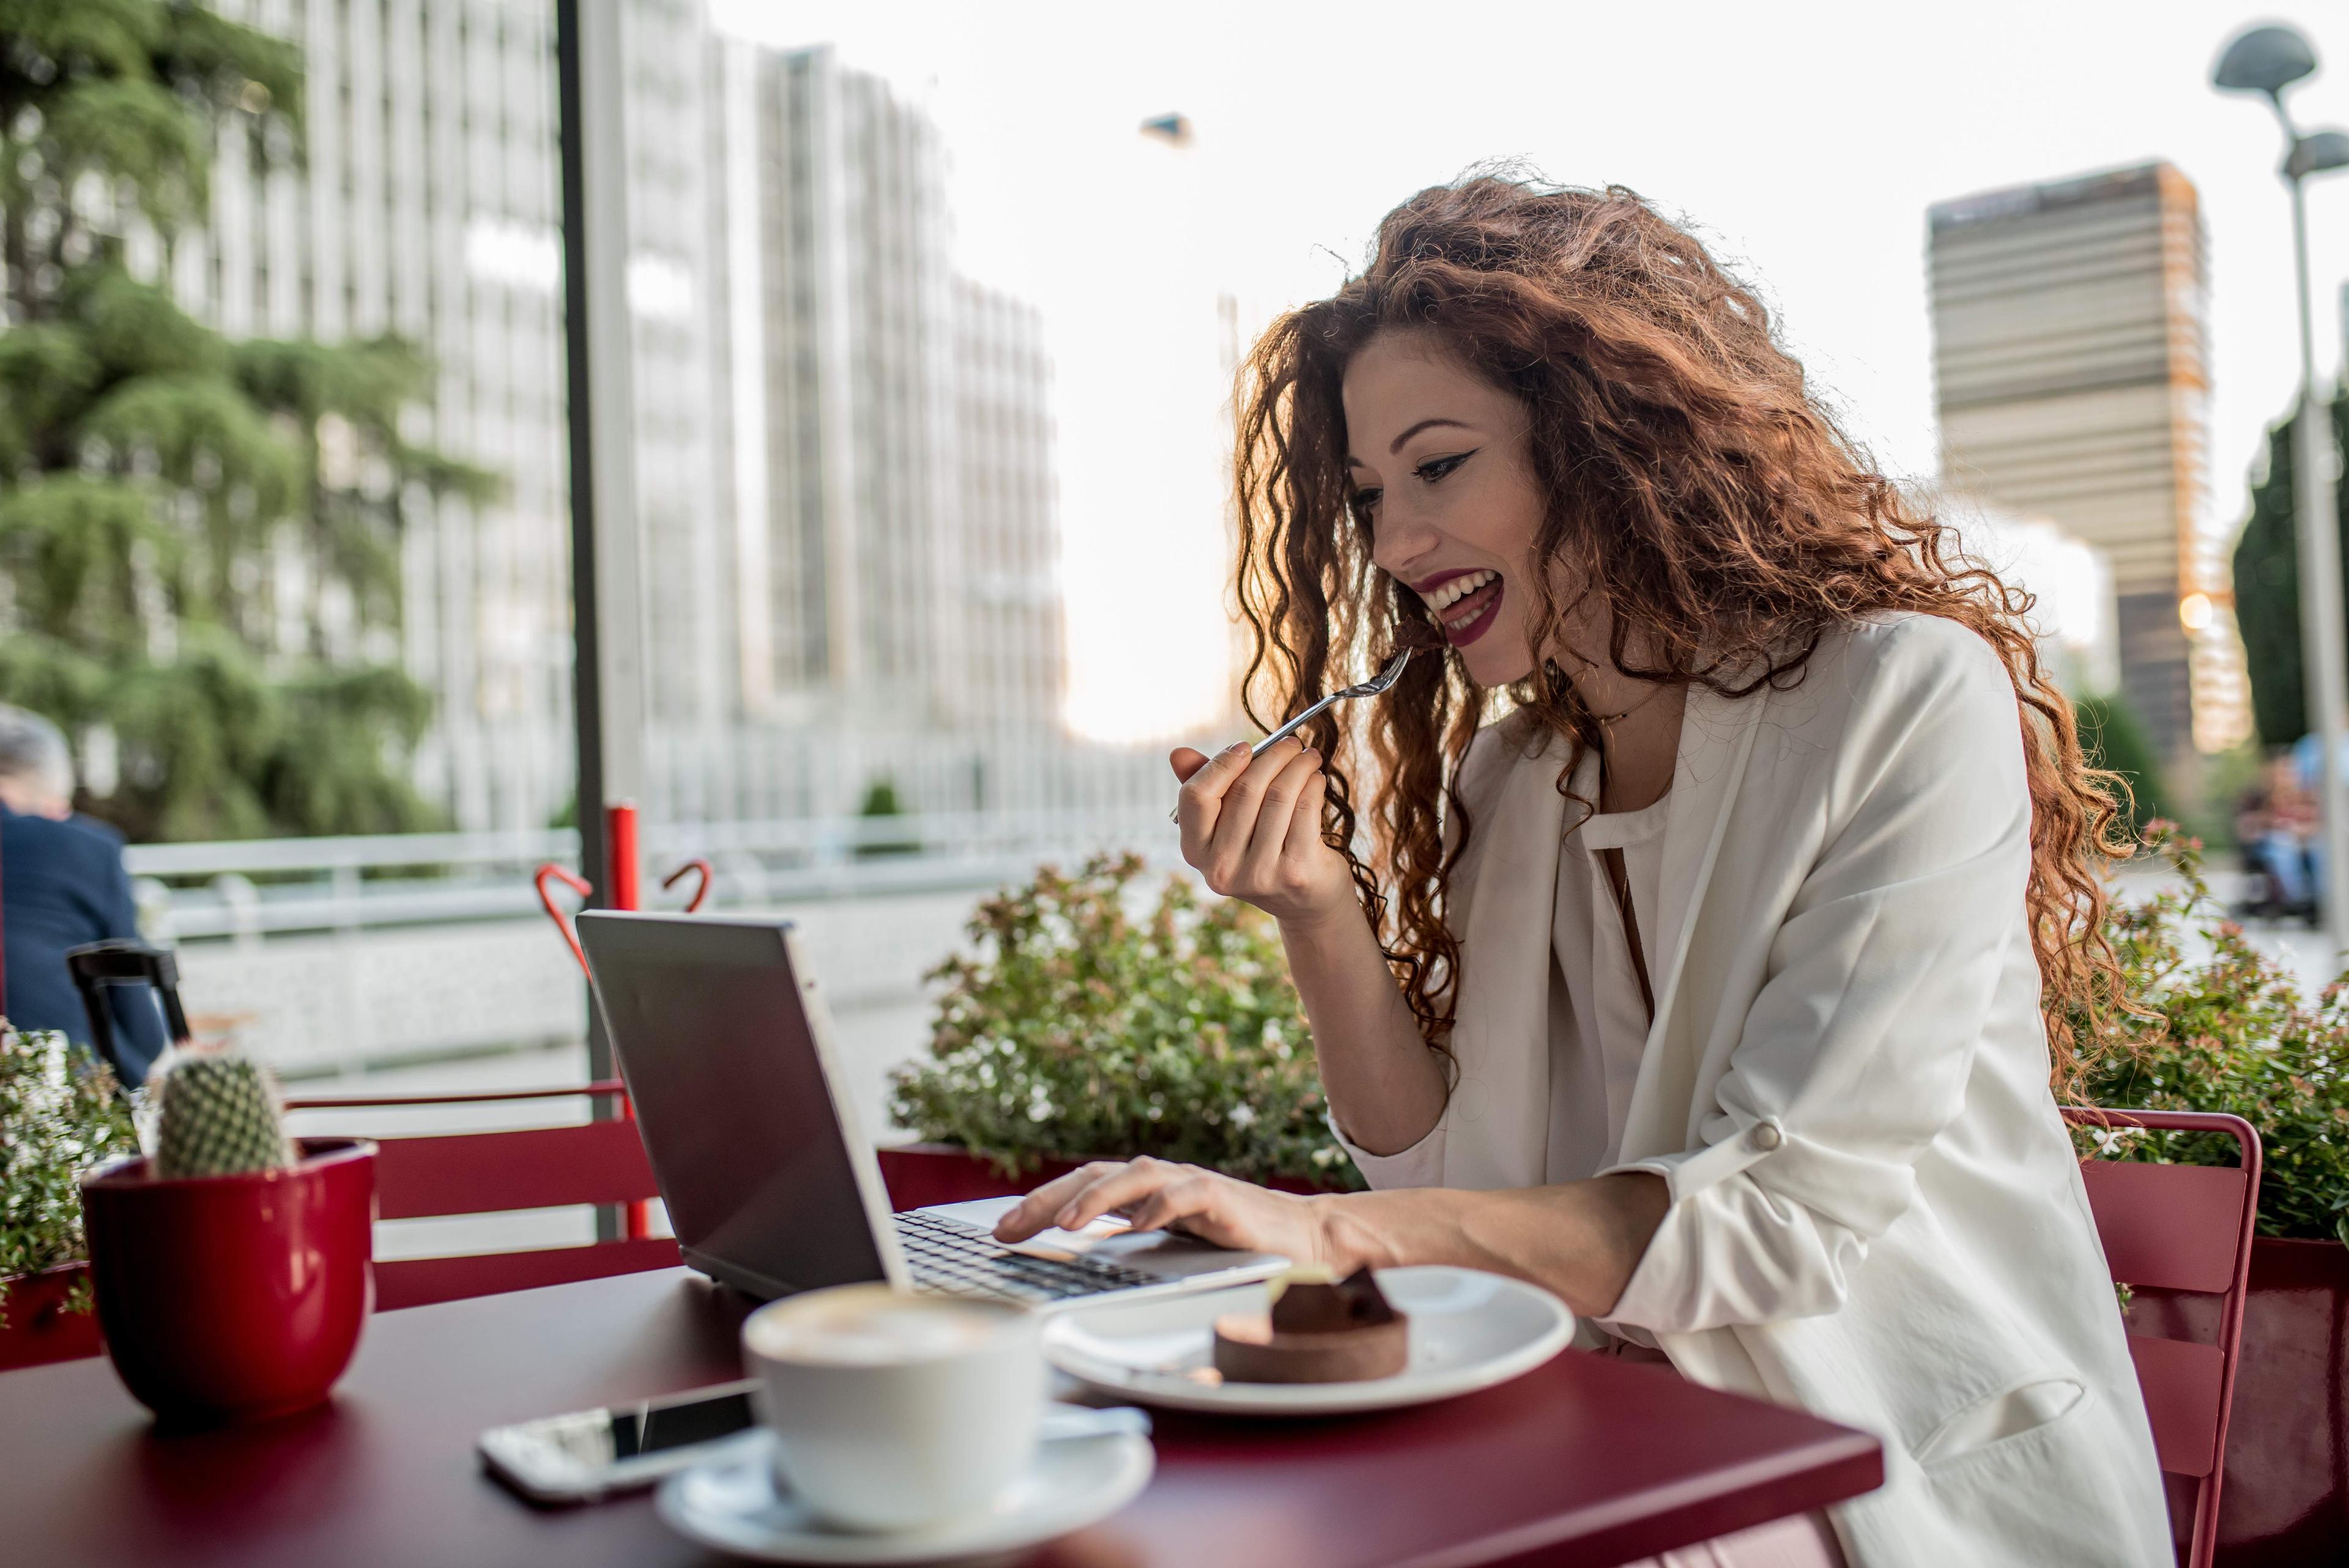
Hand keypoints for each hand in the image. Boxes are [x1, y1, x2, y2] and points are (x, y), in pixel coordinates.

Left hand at [992, 1157, 1337, 1267]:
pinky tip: (1141, 1225)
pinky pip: (1188, 1194)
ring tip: (1068, 1224)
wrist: (1299, 1238)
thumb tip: (1068, 1268)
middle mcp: (1159, 1180)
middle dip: (1050, 1199)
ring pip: (1135, 1175)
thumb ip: (1124, 1248)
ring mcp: (1189, 1184)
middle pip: (1095, 1174)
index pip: (1078, 1187)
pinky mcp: (1222, 1197)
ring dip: (1098, 1196)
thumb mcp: (1165, 1248)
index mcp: (1140, 1192)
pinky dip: (1162, 1205)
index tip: (1000, 1232)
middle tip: (1012, 1227)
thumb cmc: (1228, 1244)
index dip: (1038, 1205)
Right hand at [1170, 739, 1354, 924]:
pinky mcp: (1296, 872)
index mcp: (1196, 852)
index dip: (1221, 764)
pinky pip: (1305, 809)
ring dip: (1298, 766)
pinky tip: (1316, 779)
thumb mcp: (1227, 824)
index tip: (1246, 747)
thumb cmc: (1262, 849)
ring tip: (1307, 757)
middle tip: (1290, 743)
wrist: (1305, 901)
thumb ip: (1204, 787)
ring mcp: (1258, 874)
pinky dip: (1313, 785)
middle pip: (1244, 790)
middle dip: (1272, 756)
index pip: (1196, 795)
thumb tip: (1178, 754)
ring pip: (1279, 795)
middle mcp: (1221, 868)